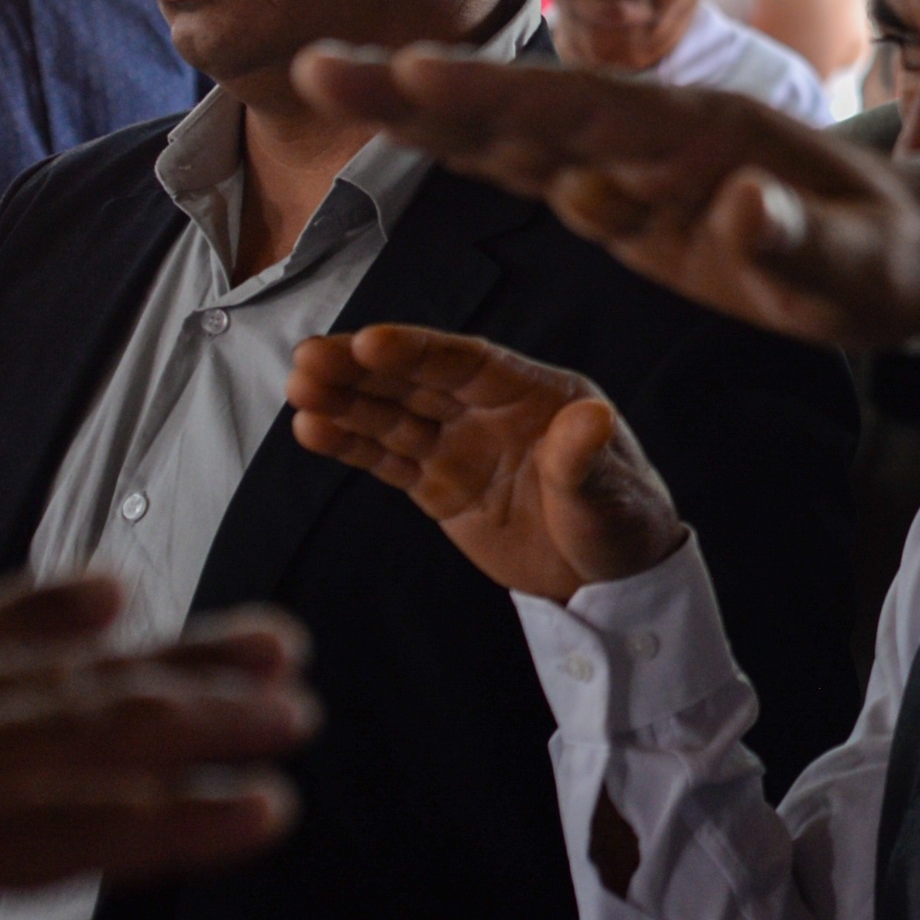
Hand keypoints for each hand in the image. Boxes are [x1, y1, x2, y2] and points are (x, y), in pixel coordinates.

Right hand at [287, 326, 688, 602]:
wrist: (609, 579)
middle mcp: (491, 412)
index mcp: (536, 394)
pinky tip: (313, 429)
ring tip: (298, 389)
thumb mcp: (608, 492)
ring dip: (346, 401)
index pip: (468, 364)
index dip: (418, 351)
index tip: (368, 340)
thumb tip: (591, 417)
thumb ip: (587, 456)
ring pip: (394, 416)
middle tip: (308, 357)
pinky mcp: (439, 487)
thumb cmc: (622, 521)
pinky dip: (351, 445)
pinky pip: (389, 459)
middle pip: (419, 381)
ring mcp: (461, 447)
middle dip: (364, 369)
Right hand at [291, 46, 919, 350]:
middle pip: (526, 107)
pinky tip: (399, 129)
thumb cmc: (889, 258)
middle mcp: (656, 136)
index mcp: (706, 136)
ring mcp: (634, 166)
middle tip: (317, 65)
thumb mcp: (863, 269)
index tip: (412, 75)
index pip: (587, 110)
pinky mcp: (624, 202)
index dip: (500, 95)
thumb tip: (744, 209)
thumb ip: (801, 244)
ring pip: (514, 134)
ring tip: (324, 79)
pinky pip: (534, 172)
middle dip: (426, 90)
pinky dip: (468, 151)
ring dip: (425, 112)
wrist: (911, 251)